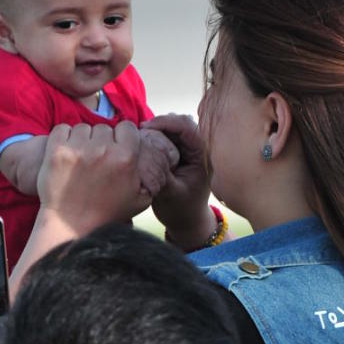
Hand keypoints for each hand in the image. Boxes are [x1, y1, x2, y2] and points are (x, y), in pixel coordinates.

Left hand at [36, 120, 150, 234]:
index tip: (116, 148)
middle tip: (96, 159)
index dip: (122, 137)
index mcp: (126, 158)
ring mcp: (78, 149)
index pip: (127, 127)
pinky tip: (66, 154)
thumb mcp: (140, 198)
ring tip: (80, 159)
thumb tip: (154, 154)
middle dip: (101, 140)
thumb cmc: (107, 213)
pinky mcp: (56, 150)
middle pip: (104, 128)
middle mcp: (103, 150)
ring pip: (83, 128)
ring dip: (82, 139)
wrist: (70, 225)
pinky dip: (63, 138)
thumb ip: (149, 173)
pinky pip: (62, 129)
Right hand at [143, 114, 215, 250]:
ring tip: (141, 137)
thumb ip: (159, 171)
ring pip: (173, 127)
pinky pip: (168, 135)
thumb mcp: (169, 194)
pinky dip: (156, 135)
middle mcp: (199, 149)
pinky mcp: (181, 151)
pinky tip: (144, 142)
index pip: (188, 128)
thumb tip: (144, 149)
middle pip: (181, 122)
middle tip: (140, 131)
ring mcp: (190, 149)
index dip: (166, 122)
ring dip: (157, 129)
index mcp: (203, 157)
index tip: (145, 127)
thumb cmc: (181, 211)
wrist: (187, 222)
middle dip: (160, 123)